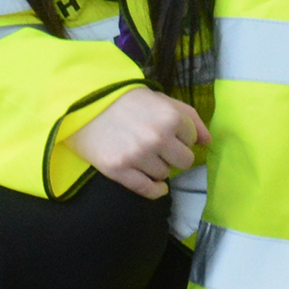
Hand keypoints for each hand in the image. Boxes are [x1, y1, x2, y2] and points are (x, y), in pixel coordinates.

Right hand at [60, 87, 209, 199]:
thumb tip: (208, 141)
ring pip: (165, 175)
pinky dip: (155, 190)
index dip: (180, 136)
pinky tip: (155, 185)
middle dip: (173, 155)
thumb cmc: (122, 98)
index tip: (166, 132)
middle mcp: (156, 138)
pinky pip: (148, 190)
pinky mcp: (119, 171)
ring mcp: (137, 156)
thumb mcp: (159, 99)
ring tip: (142, 154)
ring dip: (158, 167)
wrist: (80, 103)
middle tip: (157, 147)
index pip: (191, 140)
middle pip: (183, 161)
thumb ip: (189, 117)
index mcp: (169, 117)